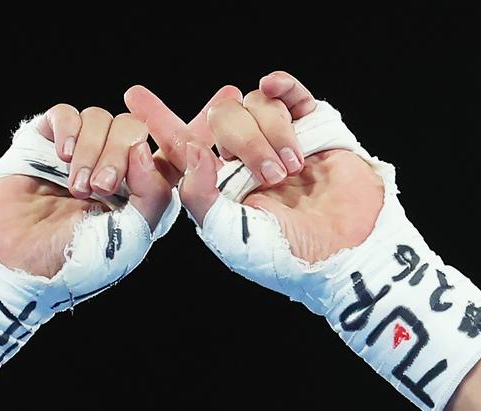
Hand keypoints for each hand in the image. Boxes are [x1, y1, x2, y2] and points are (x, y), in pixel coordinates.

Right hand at [0, 104, 170, 277]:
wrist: (13, 261)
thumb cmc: (75, 260)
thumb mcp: (130, 239)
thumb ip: (154, 196)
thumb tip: (145, 149)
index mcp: (144, 192)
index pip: (170, 152)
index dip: (178, 138)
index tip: (175, 134)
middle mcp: (116, 168)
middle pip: (134, 129)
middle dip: (119, 153)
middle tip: (101, 187)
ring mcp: (82, 153)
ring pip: (101, 118)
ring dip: (90, 151)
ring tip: (75, 187)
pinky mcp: (47, 142)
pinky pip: (67, 114)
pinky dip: (69, 128)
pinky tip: (62, 155)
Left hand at [128, 72, 384, 262]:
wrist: (347, 252)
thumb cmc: (287, 254)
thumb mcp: (230, 235)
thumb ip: (201, 197)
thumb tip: (192, 149)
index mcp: (220, 185)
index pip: (183, 146)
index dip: (159, 121)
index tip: (133, 98)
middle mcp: (244, 160)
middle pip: (222, 119)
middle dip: (245, 141)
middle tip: (272, 175)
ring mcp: (278, 141)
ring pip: (256, 105)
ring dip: (272, 133)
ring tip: (294, 169)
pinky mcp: (312, 129)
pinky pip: (291, 94)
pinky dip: (283, 87)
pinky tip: (274, 86)